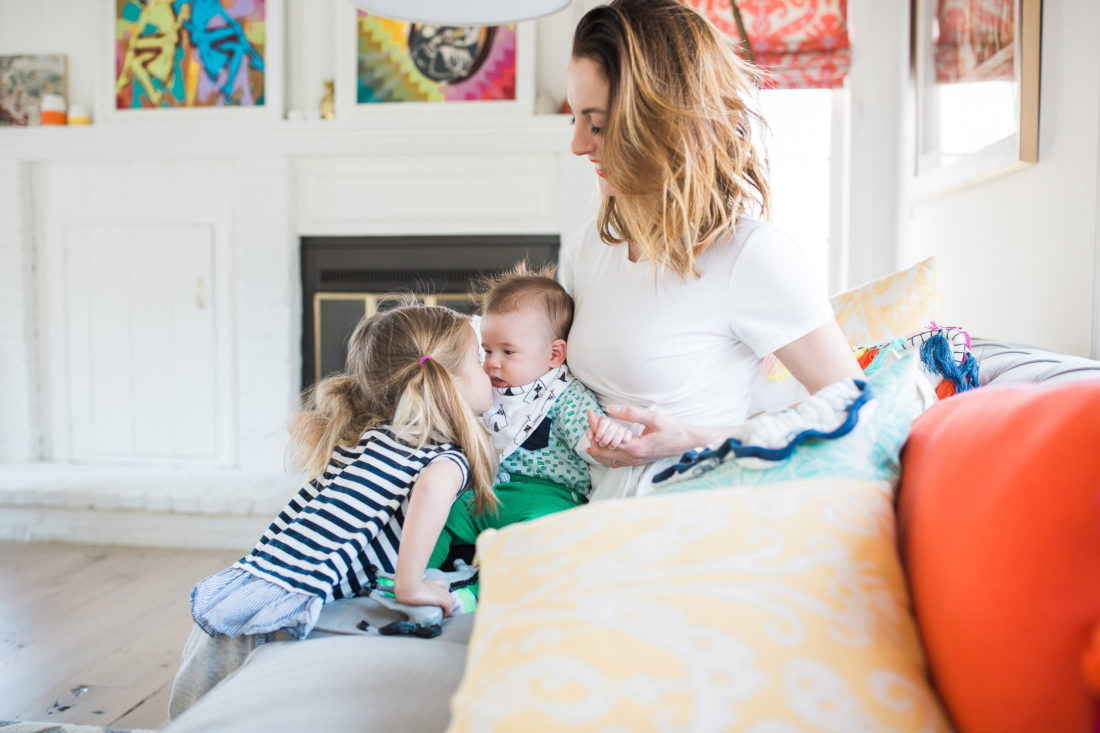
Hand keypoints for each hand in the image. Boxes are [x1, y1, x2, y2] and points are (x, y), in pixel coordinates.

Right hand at [393, 578, 453, 616]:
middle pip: (447, 593)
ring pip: (450, 600)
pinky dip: (448, 611)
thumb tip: (400, 596)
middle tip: (441, 610)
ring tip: (443, 614)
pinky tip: (444, 615)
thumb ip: (405, 590)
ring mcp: (439, 592)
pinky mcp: (440, 598)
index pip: (441, 585)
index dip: (442, 593)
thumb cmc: (404, 586)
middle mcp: (436, 586)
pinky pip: (449, 606)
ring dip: (448, 608)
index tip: (438, 600)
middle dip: (445, 602)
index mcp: (429, 582)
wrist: (407, 586)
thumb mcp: (405, 588)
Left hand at [585, 406, 703, 467]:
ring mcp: (634, 462)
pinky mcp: (636, 461)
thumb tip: (610, 408)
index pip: (604, 439)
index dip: (595, 425)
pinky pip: (614, 462)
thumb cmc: (674, 430)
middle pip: (600, 452)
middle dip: (592, 435)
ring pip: (605, 459)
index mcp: (635, 447)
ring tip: (593, 430)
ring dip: (596, 445)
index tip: (592, 413)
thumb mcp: (653, 418)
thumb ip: (631, 413)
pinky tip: (603, 443)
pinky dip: (604, 453)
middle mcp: (632, 458)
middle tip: (592, 419)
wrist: (689, 443)